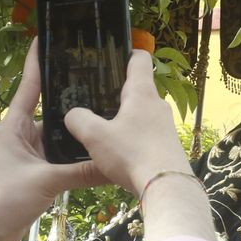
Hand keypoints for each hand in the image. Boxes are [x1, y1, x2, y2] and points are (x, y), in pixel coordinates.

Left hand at [0, 40, 103, 240]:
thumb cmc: (3, 198)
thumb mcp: (45, 181)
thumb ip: (80, 172)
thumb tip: (113, 164)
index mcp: (15, 126)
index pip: (29, 87)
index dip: (37, 63)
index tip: (45, 39)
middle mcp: (24, 135)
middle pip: (51, 111)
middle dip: (72, 98)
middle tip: (98, 80)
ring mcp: (32, 155)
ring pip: (60, 137)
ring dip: (78, 131)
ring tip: (107, 114)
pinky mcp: (39, 173)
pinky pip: (63, 158)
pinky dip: (78, 156)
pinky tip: (99, 151)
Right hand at [63, 50, 189, 195]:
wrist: (166, 188)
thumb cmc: (132, 154)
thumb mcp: (95, 136)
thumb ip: (79, 120)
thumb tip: (72, 114)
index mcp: (142, 92)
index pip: (139, 58)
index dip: (126, 53)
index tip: (110, 58)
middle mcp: (157, 104)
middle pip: (138, 88)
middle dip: (117, 91)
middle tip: (94, 99)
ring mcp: (165, 126)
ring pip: (141, 112)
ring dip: (124, 116)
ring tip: (103, 127)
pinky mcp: (168, 145)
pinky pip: (147, 133)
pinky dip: (133, 136)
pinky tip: (118, 151)